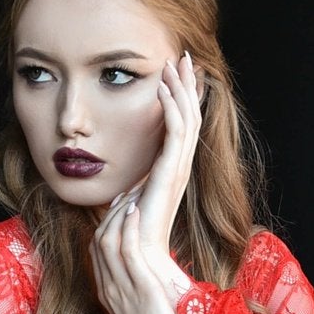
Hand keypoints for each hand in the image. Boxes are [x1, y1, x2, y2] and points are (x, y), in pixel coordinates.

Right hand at [90, 193, 189, 313]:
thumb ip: (139, 297)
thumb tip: (149, 286)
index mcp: (109, 295)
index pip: (99, 251)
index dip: (109, 223)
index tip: (124, 204)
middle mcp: (110, 289)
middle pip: (98, 239)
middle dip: (112, 210)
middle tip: (129, 188)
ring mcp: (122, 289)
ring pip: (108, 239)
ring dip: (120, 211)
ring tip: (133, 190)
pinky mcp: (140, 290)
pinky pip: (125, 250)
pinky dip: (128, 226)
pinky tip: (136, 209)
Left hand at [125, 52, 204, 296]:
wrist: (138, 257)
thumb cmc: (131, 237)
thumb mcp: (130, 204)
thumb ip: (131, 192)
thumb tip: (123, 191)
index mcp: (170, 172)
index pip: (181, 127)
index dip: (180, 99)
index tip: (173, 74)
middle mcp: (178, 167)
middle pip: (190, 116)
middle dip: (186, 84)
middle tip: (181, 56)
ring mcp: (177, 169)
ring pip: (187, 118)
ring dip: (181, 88)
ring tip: (175, 62)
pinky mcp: (171, 172)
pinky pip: (177, 131)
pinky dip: (172, 106)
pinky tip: (163, 87)